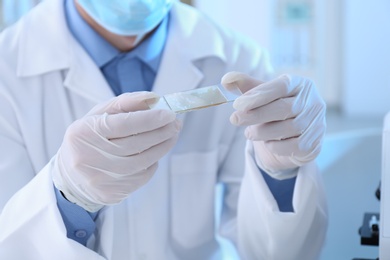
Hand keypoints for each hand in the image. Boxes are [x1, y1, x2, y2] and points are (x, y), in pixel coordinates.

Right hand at [52, 92, 180, 211]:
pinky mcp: (112, 193)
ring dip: (163, 146)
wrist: (72, 177)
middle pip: (136, 143)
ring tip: (172, 135)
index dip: (149, 119)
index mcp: (83, 132)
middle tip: (176, 123)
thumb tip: (154, 98)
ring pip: (143, 161)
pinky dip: (152, 162)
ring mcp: (101, 178)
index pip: (122, 124)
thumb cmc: (89, 139)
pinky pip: (142, 175)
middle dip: (161, 132)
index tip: (169, 114)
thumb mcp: (98, 115)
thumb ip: (125, 103)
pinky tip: (154, 152)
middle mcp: (89, 157)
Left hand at [221, 72, 325, 178]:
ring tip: (249, 133)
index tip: (237, 104)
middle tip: (234, 119)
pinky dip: (274, 146)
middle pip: (284, 108)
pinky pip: (292, 146)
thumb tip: (226, 79)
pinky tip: (267, 142)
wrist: (291, 138)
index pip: (281, 86)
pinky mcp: (314, 144)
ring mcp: (317, 124)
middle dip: (256, 114)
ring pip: (287, 128)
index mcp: (300, 85)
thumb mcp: (262, 96)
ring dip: (262, 132)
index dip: (258, 95)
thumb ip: (246, 86)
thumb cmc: (275, 111)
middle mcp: (313, 102)